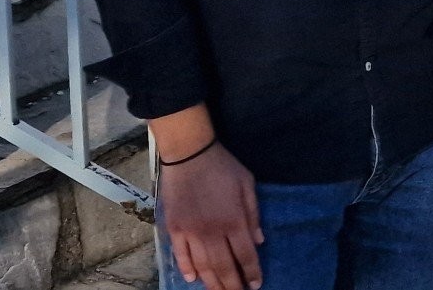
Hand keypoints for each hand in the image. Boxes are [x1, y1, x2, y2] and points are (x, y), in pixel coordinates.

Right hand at [158, 145, 262, 289]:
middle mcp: (212, 231)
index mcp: (234, 220)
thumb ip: (253, 214)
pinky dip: (186, 269)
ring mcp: (191, 232)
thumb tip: (259, 241)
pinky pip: (180, 255)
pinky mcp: (174, 228)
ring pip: (202, 265)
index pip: (245, 255)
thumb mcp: (247, 184)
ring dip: (212, 283)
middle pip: (224, 266)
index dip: (252, 272)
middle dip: (233, 285)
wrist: (189, 154)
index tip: (255, 285)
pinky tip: (193, 279)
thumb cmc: (222, 167)